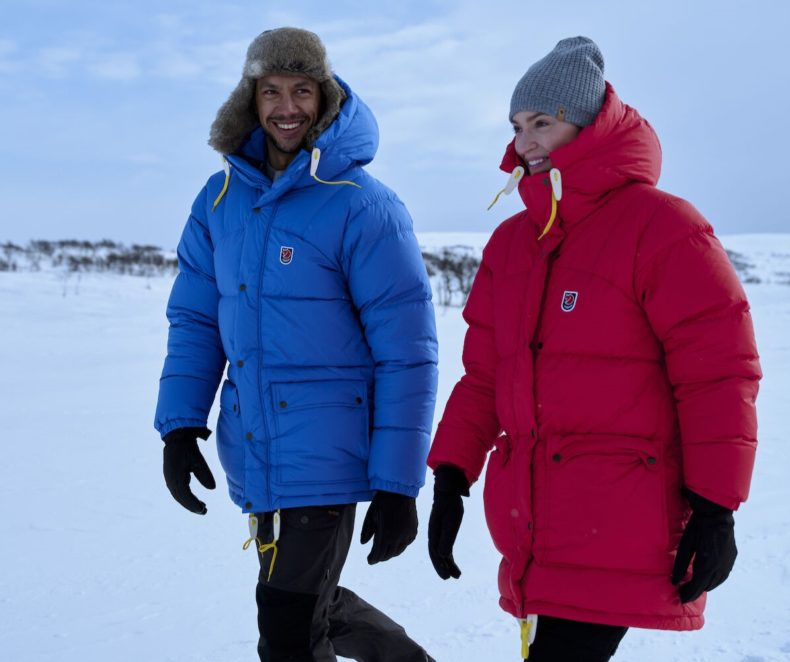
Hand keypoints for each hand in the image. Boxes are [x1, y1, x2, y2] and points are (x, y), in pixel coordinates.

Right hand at [162, 427, 215, 514]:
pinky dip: (186, 496)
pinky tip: (195, 499)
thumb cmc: (188, 448)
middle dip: (191, 506)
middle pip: (180, 498)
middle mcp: (170, 480)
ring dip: (189, 502)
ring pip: (178, 496)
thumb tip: (212, 488)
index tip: (203, 509)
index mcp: (175, 478)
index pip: (184, 496)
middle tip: (204, 511)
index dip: (193, 504)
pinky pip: (178, 491)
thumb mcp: (198, 461)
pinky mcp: (171, 476)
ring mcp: (169, 479)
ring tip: (202, 507)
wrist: (177, 437)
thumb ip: (205, 475)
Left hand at [360, 490, 417, 563]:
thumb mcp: (371, 516)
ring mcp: (407, 535)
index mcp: (385, 536)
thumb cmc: (382, 502)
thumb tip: (363, 544)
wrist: (400, 491)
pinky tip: (396, 543)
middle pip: (388, 555)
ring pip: (399, 551)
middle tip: (376, 557)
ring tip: (385, 552)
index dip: (372, 559)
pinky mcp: (414, 530)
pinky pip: (407, 543)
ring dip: (391, 553)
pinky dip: (401, 545)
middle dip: (381, 557)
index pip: (378, 554)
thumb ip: (366, 531)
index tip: (369, 560)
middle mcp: (397, 538)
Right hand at [428, 464, 468, 579]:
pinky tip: (453, 564)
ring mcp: (438, 534)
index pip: (435, 553)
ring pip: (441, 553)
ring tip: (456, 575)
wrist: (448, 492)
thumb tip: (442, 555)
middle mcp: (434, 535)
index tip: (446, 576)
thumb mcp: (451, 520)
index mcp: (433, 533)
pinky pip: (445, 548)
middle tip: (449, 578)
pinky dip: (449, 557)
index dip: (439, 565)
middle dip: (442, 567)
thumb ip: (446, 536)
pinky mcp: (444, 532)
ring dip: (447, 564)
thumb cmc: (450, 504)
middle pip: (436, 555)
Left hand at [671, 488, 736, 602]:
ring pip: (717, 581)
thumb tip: (674, 582)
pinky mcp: (732, 557)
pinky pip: (723, 574)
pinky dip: (714, 578)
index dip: (689, 594)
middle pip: (707, 586)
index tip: (680, 599)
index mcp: (708, 565)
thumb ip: (680, 564)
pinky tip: (707, 577)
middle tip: (684, 592)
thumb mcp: (685, 545)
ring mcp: (729, 563)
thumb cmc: (697, 528)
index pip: (697, 586)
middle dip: (695, 591)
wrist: (716, 514)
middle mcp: (721, 568)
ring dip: (705, 585)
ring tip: (693, 587)